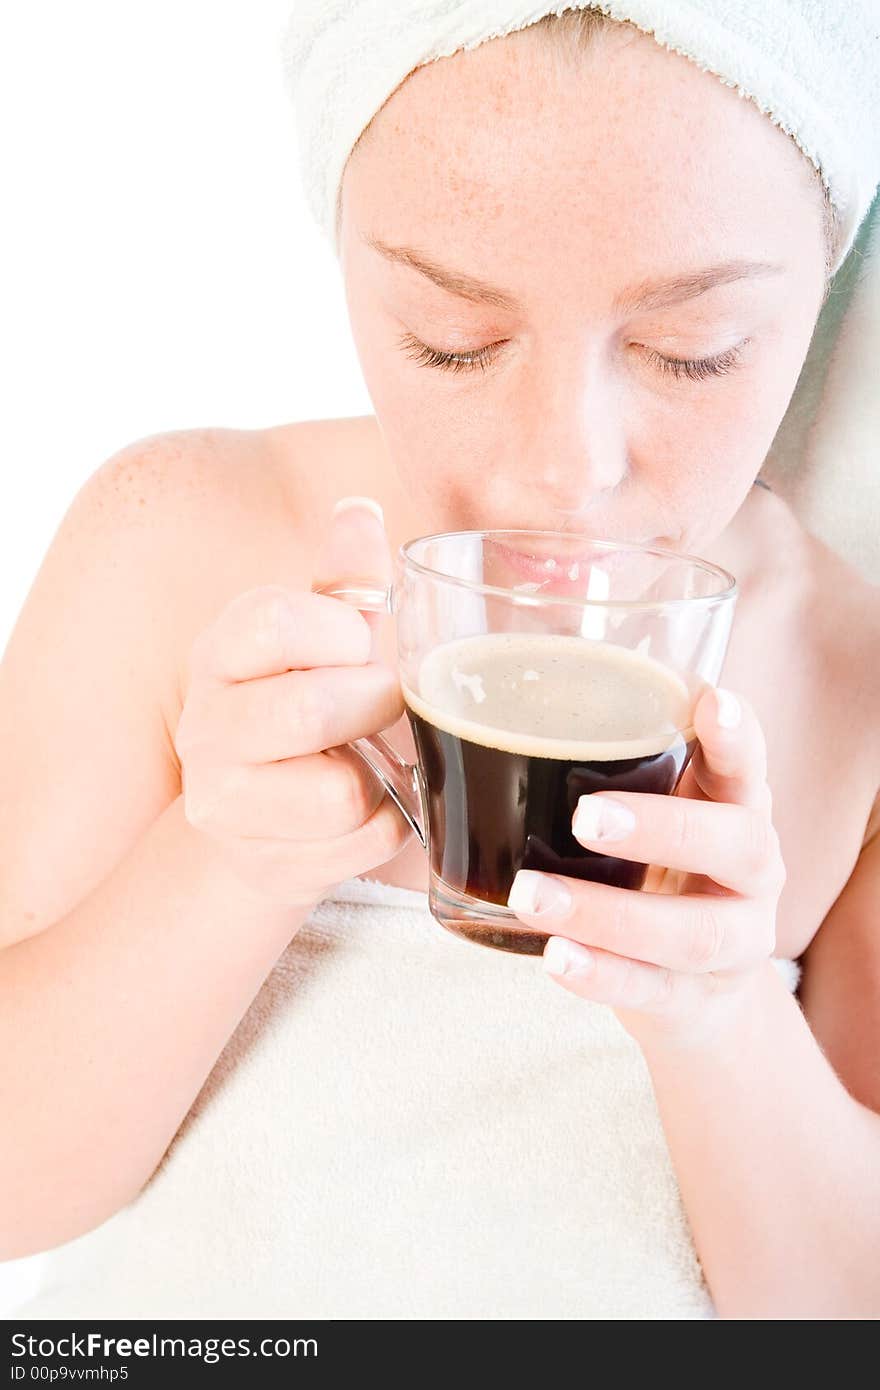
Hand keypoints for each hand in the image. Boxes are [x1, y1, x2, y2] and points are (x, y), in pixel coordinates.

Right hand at [174, 499, 411, 909]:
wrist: (258, 821)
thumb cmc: (302, 709)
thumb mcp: (317, 640)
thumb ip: (343, 582)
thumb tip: (360, 513)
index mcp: (220, 652)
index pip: (276, 621)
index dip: (343, 632)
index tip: (358, 646)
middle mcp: (206, 726)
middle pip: (312, 710)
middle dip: (375, 706)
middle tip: (383, 706)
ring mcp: (226, 802)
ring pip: (341, 793)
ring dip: (384, 777)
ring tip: (371, 760)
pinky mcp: (263, 863)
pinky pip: (361, 844)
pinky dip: (389, 825)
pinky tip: (372, 807)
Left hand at [506, 687, 786, 1049]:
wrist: (703, 993)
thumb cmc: (662, 871)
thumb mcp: (659, 815)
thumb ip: (615, 768)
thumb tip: (495, 714)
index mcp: (739, 810)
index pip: (748, 766)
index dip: (737, 737)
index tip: (713, 701)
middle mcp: (752, 873)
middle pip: (737, 846)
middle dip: (662, 829)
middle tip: (585, 817)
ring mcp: (733, 943)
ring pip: (690, 932)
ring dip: (607, 913)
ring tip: (530, 895)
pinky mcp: (695, 1000)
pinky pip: (653, 990)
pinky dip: (602, 974)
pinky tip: (555, 958)